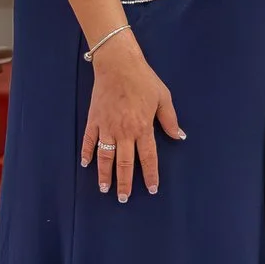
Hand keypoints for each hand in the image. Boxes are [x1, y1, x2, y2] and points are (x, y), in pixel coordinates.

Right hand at [78, 36, 183, 200]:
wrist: (118, 64)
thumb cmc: (143, 80)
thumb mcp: (163, 97)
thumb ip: (169, 119)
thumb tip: (179, 136)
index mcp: (143, 127)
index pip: (148, 158)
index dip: (150, 175)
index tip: (151, 189)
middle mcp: (124, 131)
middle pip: (124, 164)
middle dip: (124, 183)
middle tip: (123, 199)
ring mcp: (106, 127)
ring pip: (105, 157)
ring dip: (104, 174)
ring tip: (104, 189)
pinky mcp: (94, 120)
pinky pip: (89, 141)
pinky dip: (87, 153)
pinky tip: (86, 164)